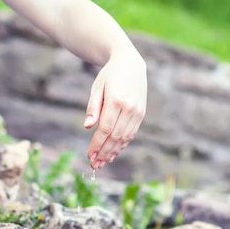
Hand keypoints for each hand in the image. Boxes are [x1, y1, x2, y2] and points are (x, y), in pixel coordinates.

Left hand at [84, 53, 146, 168]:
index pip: (106, 129)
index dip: (97, 145)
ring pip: (125, 138)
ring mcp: (138, 112)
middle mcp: (130, 108)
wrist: (130, 63)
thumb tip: (88, 127)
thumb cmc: (109, 75)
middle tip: (94, 164)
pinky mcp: (141, 114)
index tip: (89, 155)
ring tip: (102, 162)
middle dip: (104, 152)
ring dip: (113, 152)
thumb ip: (93, 107)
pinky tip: (113, 153)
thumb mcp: (97, 88)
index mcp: (117, 101)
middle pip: (116, 137)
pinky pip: (131, 134)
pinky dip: (122, 145)